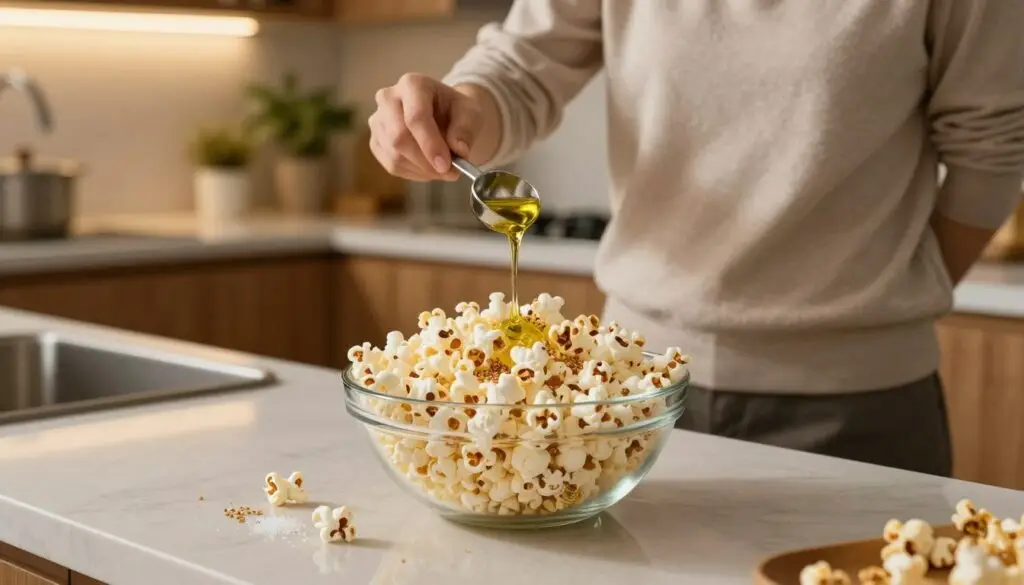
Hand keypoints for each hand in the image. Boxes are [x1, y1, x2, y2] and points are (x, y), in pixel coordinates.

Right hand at [368, 73, 482, 181]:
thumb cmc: (455, 111)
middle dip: (426, 161)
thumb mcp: (470, 113)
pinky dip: (414, 173)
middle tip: (449, 172)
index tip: (446, 165)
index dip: (430, 145)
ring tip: (443, 169)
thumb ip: (466, 129)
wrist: (443, 114)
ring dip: (423, 170)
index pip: (415, 117)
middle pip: (399, 138)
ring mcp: (378, 120)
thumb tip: (459, 151)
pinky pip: (392, 165)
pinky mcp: (376, 141)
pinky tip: (429, 168)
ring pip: (395, 155)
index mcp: (412, 84)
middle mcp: (388, 98)